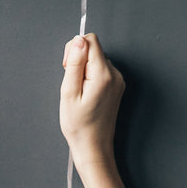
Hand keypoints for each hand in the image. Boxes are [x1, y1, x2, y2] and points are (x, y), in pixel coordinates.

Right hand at [60, 33, 124, 171]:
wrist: (93, 148)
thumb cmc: (79, 125)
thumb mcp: (69, 93)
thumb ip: (75, 64)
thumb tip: (79, 39)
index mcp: (104, 74)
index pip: (90, 40)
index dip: (75, 49)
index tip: (68, 67)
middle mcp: (115, 74)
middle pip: (93, 48)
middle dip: (79, 59)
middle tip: (72, 83)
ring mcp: (118, 80)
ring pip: (96, 58)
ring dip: (84, 68)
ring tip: (79, 91)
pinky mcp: (117, 85)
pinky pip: (101, 69)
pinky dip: (91, 76)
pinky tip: (86, 93)